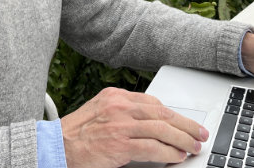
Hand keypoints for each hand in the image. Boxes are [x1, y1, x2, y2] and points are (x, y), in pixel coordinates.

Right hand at [60, 87, 208, 167]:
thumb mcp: (99, 114)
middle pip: (162, 113)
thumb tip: (150, 125)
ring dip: (182, 139)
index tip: (184, 123)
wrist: (54, 147)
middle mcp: (119, 106)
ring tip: (193, 146)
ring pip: (161, 129)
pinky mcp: (119, 143)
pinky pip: (152, 147)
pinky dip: (168, 152)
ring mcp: (119, 123)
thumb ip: (122, 115)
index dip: (172, 114)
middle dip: (185, 124)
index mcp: (115, 96)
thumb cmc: (74, 135)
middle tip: (199, 133)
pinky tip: (177, 157)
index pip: (153, 102)